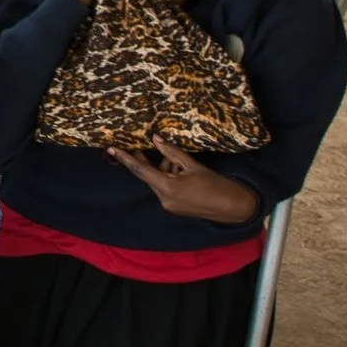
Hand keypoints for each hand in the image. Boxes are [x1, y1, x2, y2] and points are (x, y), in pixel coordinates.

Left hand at [108, 138, 262, 226]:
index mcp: (168, 187)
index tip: (111, 149)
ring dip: (163, 170)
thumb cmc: (216, 184)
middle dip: (148, 162)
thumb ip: (172, 152)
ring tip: (178, 161)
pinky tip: (181, 172)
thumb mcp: (193, 165)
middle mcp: (164, 199)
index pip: (140, 170)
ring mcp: (169, 206)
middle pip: (149, 176)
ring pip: (158, 182)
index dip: (125, 159)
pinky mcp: (174, 208)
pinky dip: (168, 178)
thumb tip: (155, 138)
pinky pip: (165, 189)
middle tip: (142, 148)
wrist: (234, 207)